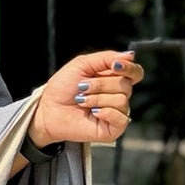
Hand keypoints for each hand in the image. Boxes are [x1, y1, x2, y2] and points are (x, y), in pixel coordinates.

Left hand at [29, 49, 143, 148]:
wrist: (49, 109)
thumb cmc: (63, 87)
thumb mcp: (82, 64)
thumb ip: (106, 58)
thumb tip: (130, 55)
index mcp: (114, 79)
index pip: (135, 73)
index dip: (129, 68)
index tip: (114, 66)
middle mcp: (118, 95)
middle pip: (126, 85)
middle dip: (101, 84)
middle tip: (82, 87)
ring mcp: (116, 112)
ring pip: (122, 100)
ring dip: (97, 98)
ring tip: (82, 101)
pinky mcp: (113, 129)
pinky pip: (121, 118)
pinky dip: (106, 112)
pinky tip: (93, 112)